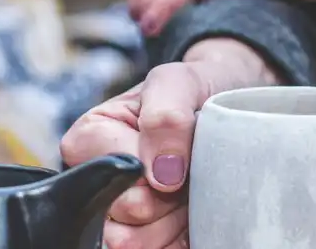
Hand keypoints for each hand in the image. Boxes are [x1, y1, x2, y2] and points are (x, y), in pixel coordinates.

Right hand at [60, 38, 280, 247]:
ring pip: (135, 244)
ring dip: (174, 222)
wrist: (228, 111)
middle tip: (186, 173)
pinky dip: (182, 239)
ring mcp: (117, 217)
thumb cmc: (193, 92)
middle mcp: (94, 184)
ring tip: (187, 192)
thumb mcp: (178, 83)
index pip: (111, 178)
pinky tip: (190, 216)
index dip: (152, 172)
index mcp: (87, 142)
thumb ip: (164, 117)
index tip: (175, 155)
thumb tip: (161, 174)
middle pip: (125, 217)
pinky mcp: (146, 239)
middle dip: (167, 199)